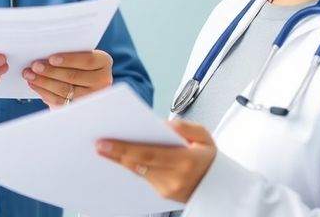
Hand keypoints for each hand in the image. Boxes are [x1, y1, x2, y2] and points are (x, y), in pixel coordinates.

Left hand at [22, 50, 112, 107]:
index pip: (87, 60)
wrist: (84, 83)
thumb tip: (44, 52)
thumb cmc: (77, 63)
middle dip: (51, 71)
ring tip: (29, 75)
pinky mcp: (79, 107)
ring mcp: (92, 97)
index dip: (69, 59)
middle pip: (74, 76)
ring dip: (44, 82)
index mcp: (104, 62)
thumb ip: (68, 53)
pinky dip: (44, 92)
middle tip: (34, 66)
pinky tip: (34, 84)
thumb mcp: (78, 55)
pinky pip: (60, 101)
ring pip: (65, 90)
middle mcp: (103, 80)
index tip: (51, 58)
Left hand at [96, 119, 216, 202]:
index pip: (147, 154)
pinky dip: (130, 165)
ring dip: (120, 159)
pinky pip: (142, 177)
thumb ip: (185, 127)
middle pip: (137, 165)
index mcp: (185, 161)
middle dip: (115, 153)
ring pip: (137, 172)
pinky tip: (119, 157)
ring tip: (104, 148)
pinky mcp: (162, 195)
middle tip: (96, 143)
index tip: (104, 142)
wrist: (222, 187)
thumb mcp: (205, 136)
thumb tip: (163, 124)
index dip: (123, 148)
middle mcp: (174, 179)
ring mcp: (167, 190)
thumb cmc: (210, 158)